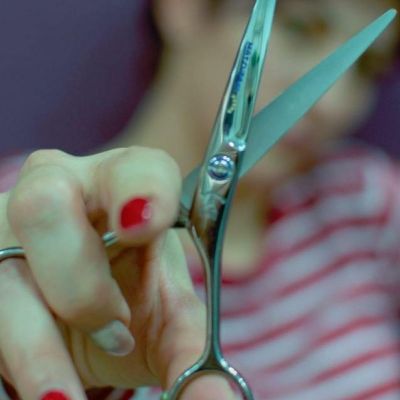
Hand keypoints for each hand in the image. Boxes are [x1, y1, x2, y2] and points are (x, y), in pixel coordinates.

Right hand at [0, 148, 234, 399]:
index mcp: (122, 185)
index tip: (144, 227)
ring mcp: (9, 228)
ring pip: (4, 269)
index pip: (136, 168)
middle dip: (81, 285)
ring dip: (39, 342)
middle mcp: (59, 190)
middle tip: (113, 330)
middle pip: (47, 205)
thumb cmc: (131, 297)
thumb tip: (217, 399)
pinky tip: (43, 379)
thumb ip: (189, 349)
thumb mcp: (164, 315)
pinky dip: (14, 357)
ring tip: (67, 388)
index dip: (142, 191)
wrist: (88, 314)